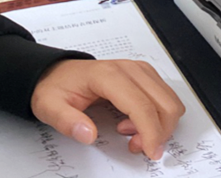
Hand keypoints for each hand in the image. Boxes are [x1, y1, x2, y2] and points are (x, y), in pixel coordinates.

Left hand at [30, 59, 184, 159]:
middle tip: (134, 144)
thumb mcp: (50, 106)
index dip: (151, 132)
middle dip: (158, 131)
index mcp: (106, 75)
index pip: (142, 105)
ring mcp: (137, 69)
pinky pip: (164, 97)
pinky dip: (158, 115)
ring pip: (169, 100)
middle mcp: (127, 68)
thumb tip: (87, 134)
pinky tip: (134, 121)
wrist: (56, 72)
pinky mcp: (142, 74)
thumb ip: (67, 121)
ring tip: (130, 132)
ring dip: (159, 123)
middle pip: (164, 103)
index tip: (149, 153)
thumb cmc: (57, 87)